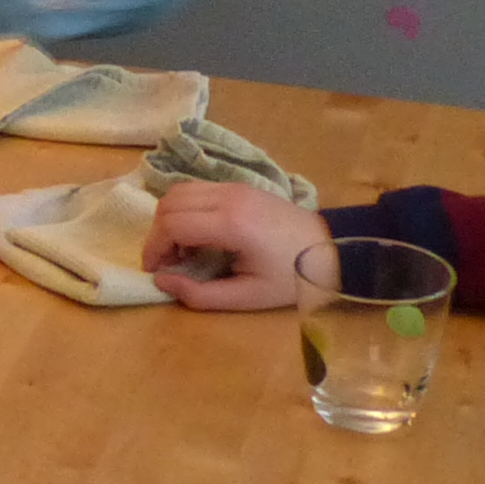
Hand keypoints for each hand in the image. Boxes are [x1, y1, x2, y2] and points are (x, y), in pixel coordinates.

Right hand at [143, 181, 331, 310]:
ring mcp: (234, 186)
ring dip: (169, 220)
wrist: (331, 251)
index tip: (154, 272)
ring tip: (181, 250)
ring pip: (179, 191)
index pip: (171, 224)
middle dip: (157, 235)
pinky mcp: (239, 186)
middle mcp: (228, 196)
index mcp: (231, 223)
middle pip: (169, 203)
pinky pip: (196, 190)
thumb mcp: (246, 297)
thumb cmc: (290, 279)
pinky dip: (185, 210)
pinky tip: (198, 236)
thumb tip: (161, 281)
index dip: (154, 249)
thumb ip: (200, 294)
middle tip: (166, 264)